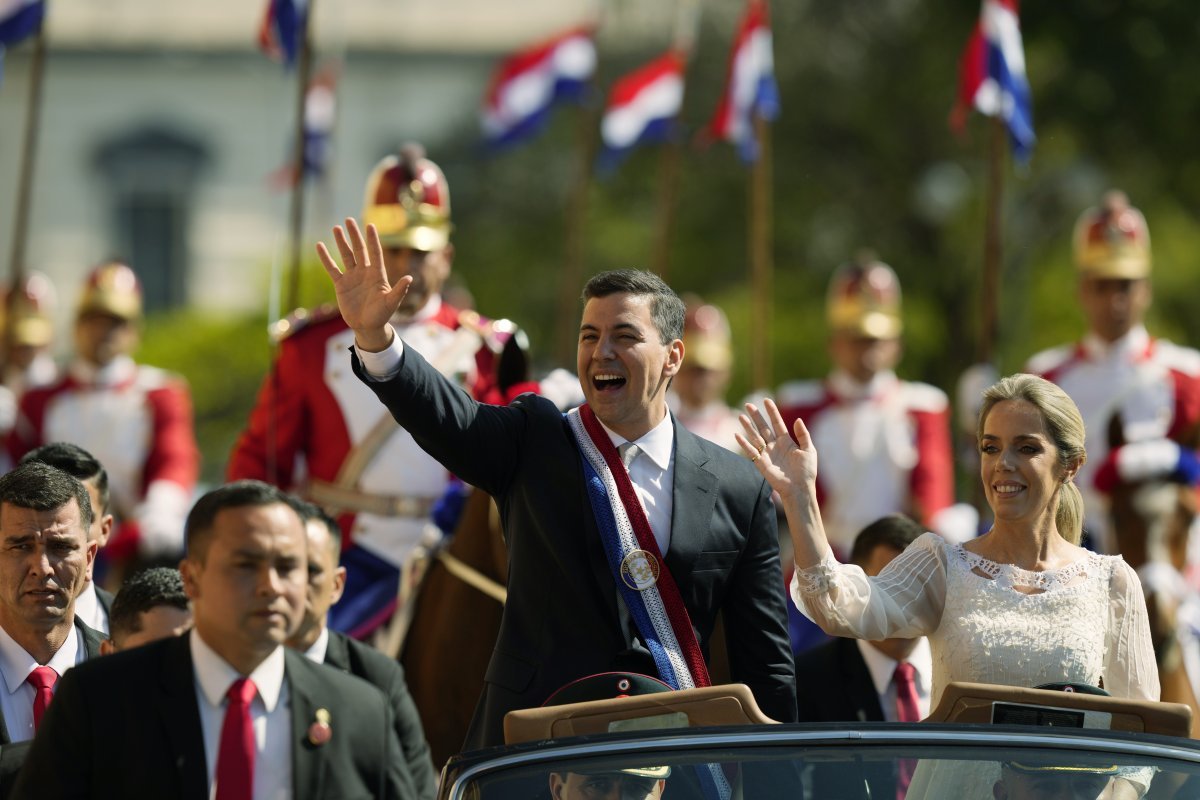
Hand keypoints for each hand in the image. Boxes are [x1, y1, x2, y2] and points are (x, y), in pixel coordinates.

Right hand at [316, 217, 410, 350]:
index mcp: (378, 274)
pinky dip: (326, 258)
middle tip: (349, 220)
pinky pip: (332, 268)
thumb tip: (410, 278)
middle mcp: (365, 272)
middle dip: (354, 235)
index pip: (375, 253)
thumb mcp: (392, 302)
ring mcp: (352, 277)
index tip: (370, 225)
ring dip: (341, 242)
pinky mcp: (341, 284)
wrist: (367, 326)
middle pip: (359, 249)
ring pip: (346, 255)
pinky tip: (319, 246)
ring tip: (336, 228)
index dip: (373, 240)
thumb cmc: (382, 315)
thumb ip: (399, 290)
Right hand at [736, 398, 817, 498]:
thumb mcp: (809, 450)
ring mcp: (767, 454)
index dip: (772, 412)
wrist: (800, 488)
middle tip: (748, 405)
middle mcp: (775, 445)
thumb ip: (803, 435)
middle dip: (756, 416)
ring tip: (740, 416)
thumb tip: (797, 420)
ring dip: (747, 427)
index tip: (766, 400)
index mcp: (786, 441)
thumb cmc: (806, 471)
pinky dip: (744, 444)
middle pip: (763, 428)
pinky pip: (751, 451)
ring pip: (755, 437)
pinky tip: (737, 435)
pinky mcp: (761, 463)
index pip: (777, 423)